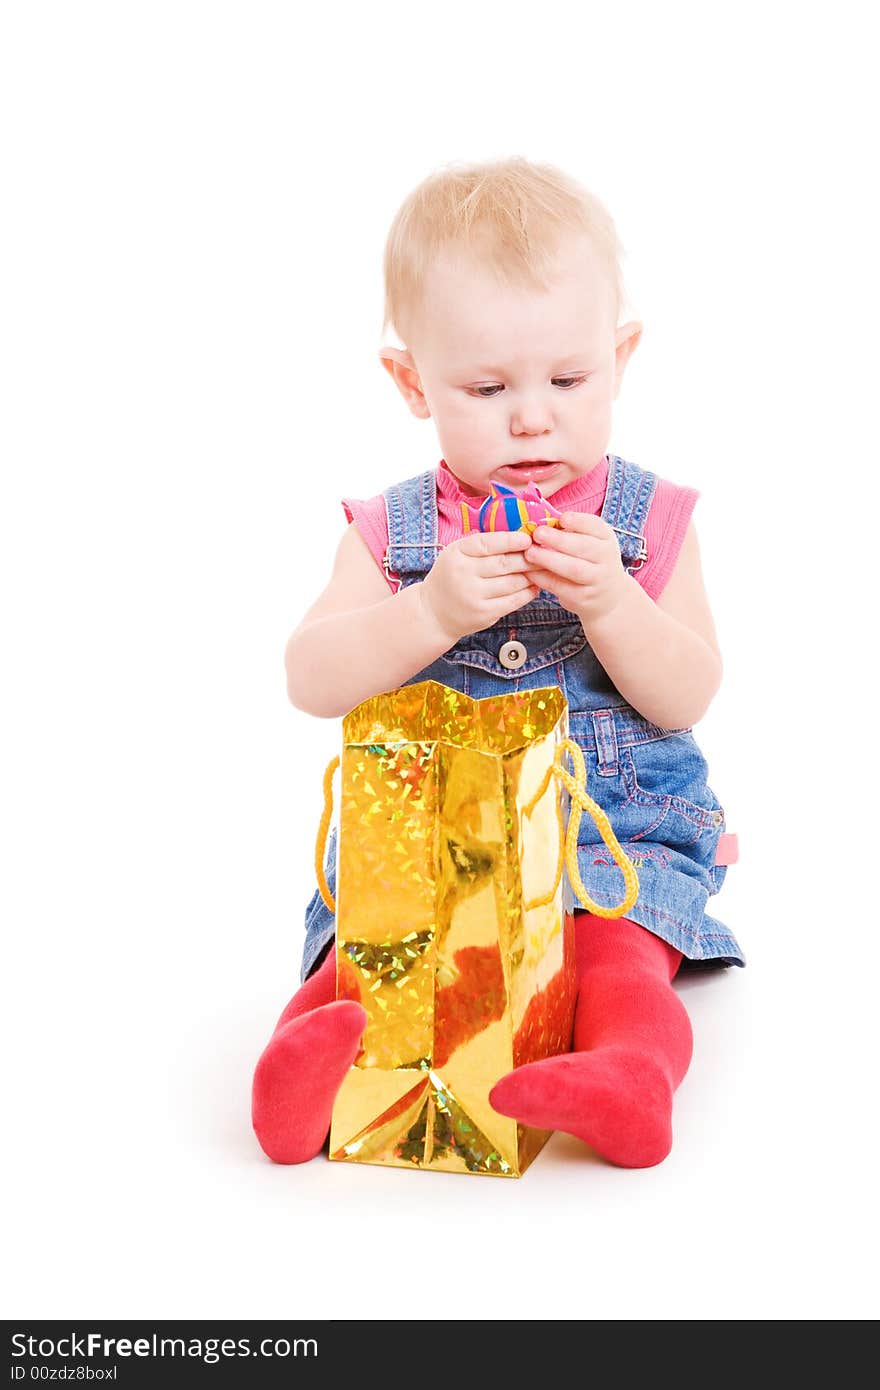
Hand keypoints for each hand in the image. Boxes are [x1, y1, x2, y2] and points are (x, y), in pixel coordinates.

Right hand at [419, 530, 539, 643]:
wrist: (434, 613)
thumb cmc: (451, 577)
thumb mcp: (456, 554)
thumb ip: (482, 545)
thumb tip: (518, 535)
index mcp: (457, 554)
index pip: (488, 543)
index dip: (511, 540)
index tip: (527, 538)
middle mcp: (463, 574)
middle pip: (504, 563)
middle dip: (527, 558)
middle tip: (542, 553)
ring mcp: (474, 596)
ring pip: (513, 582)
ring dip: (531, 575)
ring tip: (541, 568)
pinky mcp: (484, 613)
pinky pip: (513, 601)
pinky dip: (528, 592)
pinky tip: (534, 585)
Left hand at [523, 512, 629, 623]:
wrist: (608, 597)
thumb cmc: (590, 562)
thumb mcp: (590, 542)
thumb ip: (570, 532)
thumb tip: (539, 520)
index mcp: (606, 538)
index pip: (595, 526)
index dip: (579, 521)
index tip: (561, 518)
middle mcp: (606, 558)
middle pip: (584, 547)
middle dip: (559, 539)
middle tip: (537, 533)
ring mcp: (596, 580)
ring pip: (574, 569)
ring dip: (549, 559)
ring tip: (530, 553)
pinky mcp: (583, 598)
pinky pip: (561, 587)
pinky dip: (543, 578)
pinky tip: (529, 571)